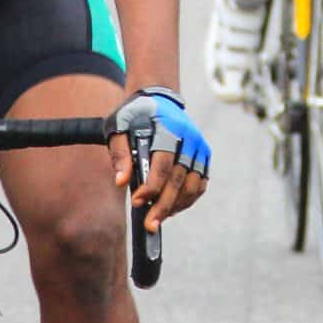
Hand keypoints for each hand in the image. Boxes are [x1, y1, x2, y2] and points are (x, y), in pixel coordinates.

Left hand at [111, 88, 211, 226]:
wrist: (159, 98)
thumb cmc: (135, 115)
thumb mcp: (119, 126)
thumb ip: (119, 153)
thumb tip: (121, 182)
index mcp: (167, 128)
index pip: (163, 164)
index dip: (151, 187)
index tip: (137, 202)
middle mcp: (189, 138)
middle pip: (179, 179)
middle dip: (164, 205)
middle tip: (150, 224)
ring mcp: (199, 147)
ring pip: (193, 184)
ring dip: (177, 205)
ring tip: (159, 218)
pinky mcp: (204, 155)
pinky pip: (200, 184)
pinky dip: (188, 199)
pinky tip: (172, 208)